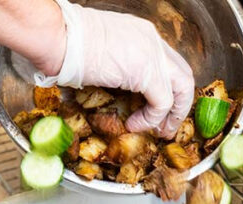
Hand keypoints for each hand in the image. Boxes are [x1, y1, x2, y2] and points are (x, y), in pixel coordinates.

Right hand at [37, 0, 194, 138]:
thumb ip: (117, 64)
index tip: (160, 108)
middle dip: (179, 105)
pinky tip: (134, 125)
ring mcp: (153, 55)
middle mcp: (153, 41)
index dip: (169, 88)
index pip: (169, 63)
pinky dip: (151, 119)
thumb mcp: (101, 49)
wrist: (58, 37)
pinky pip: (162, 102)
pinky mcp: (147, 72)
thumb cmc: (66, 43)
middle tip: (166, 126)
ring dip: (173, 115)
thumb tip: (115, 86)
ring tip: (158, 130)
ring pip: (183, 88)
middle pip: (183, 75)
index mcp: (143, 34)